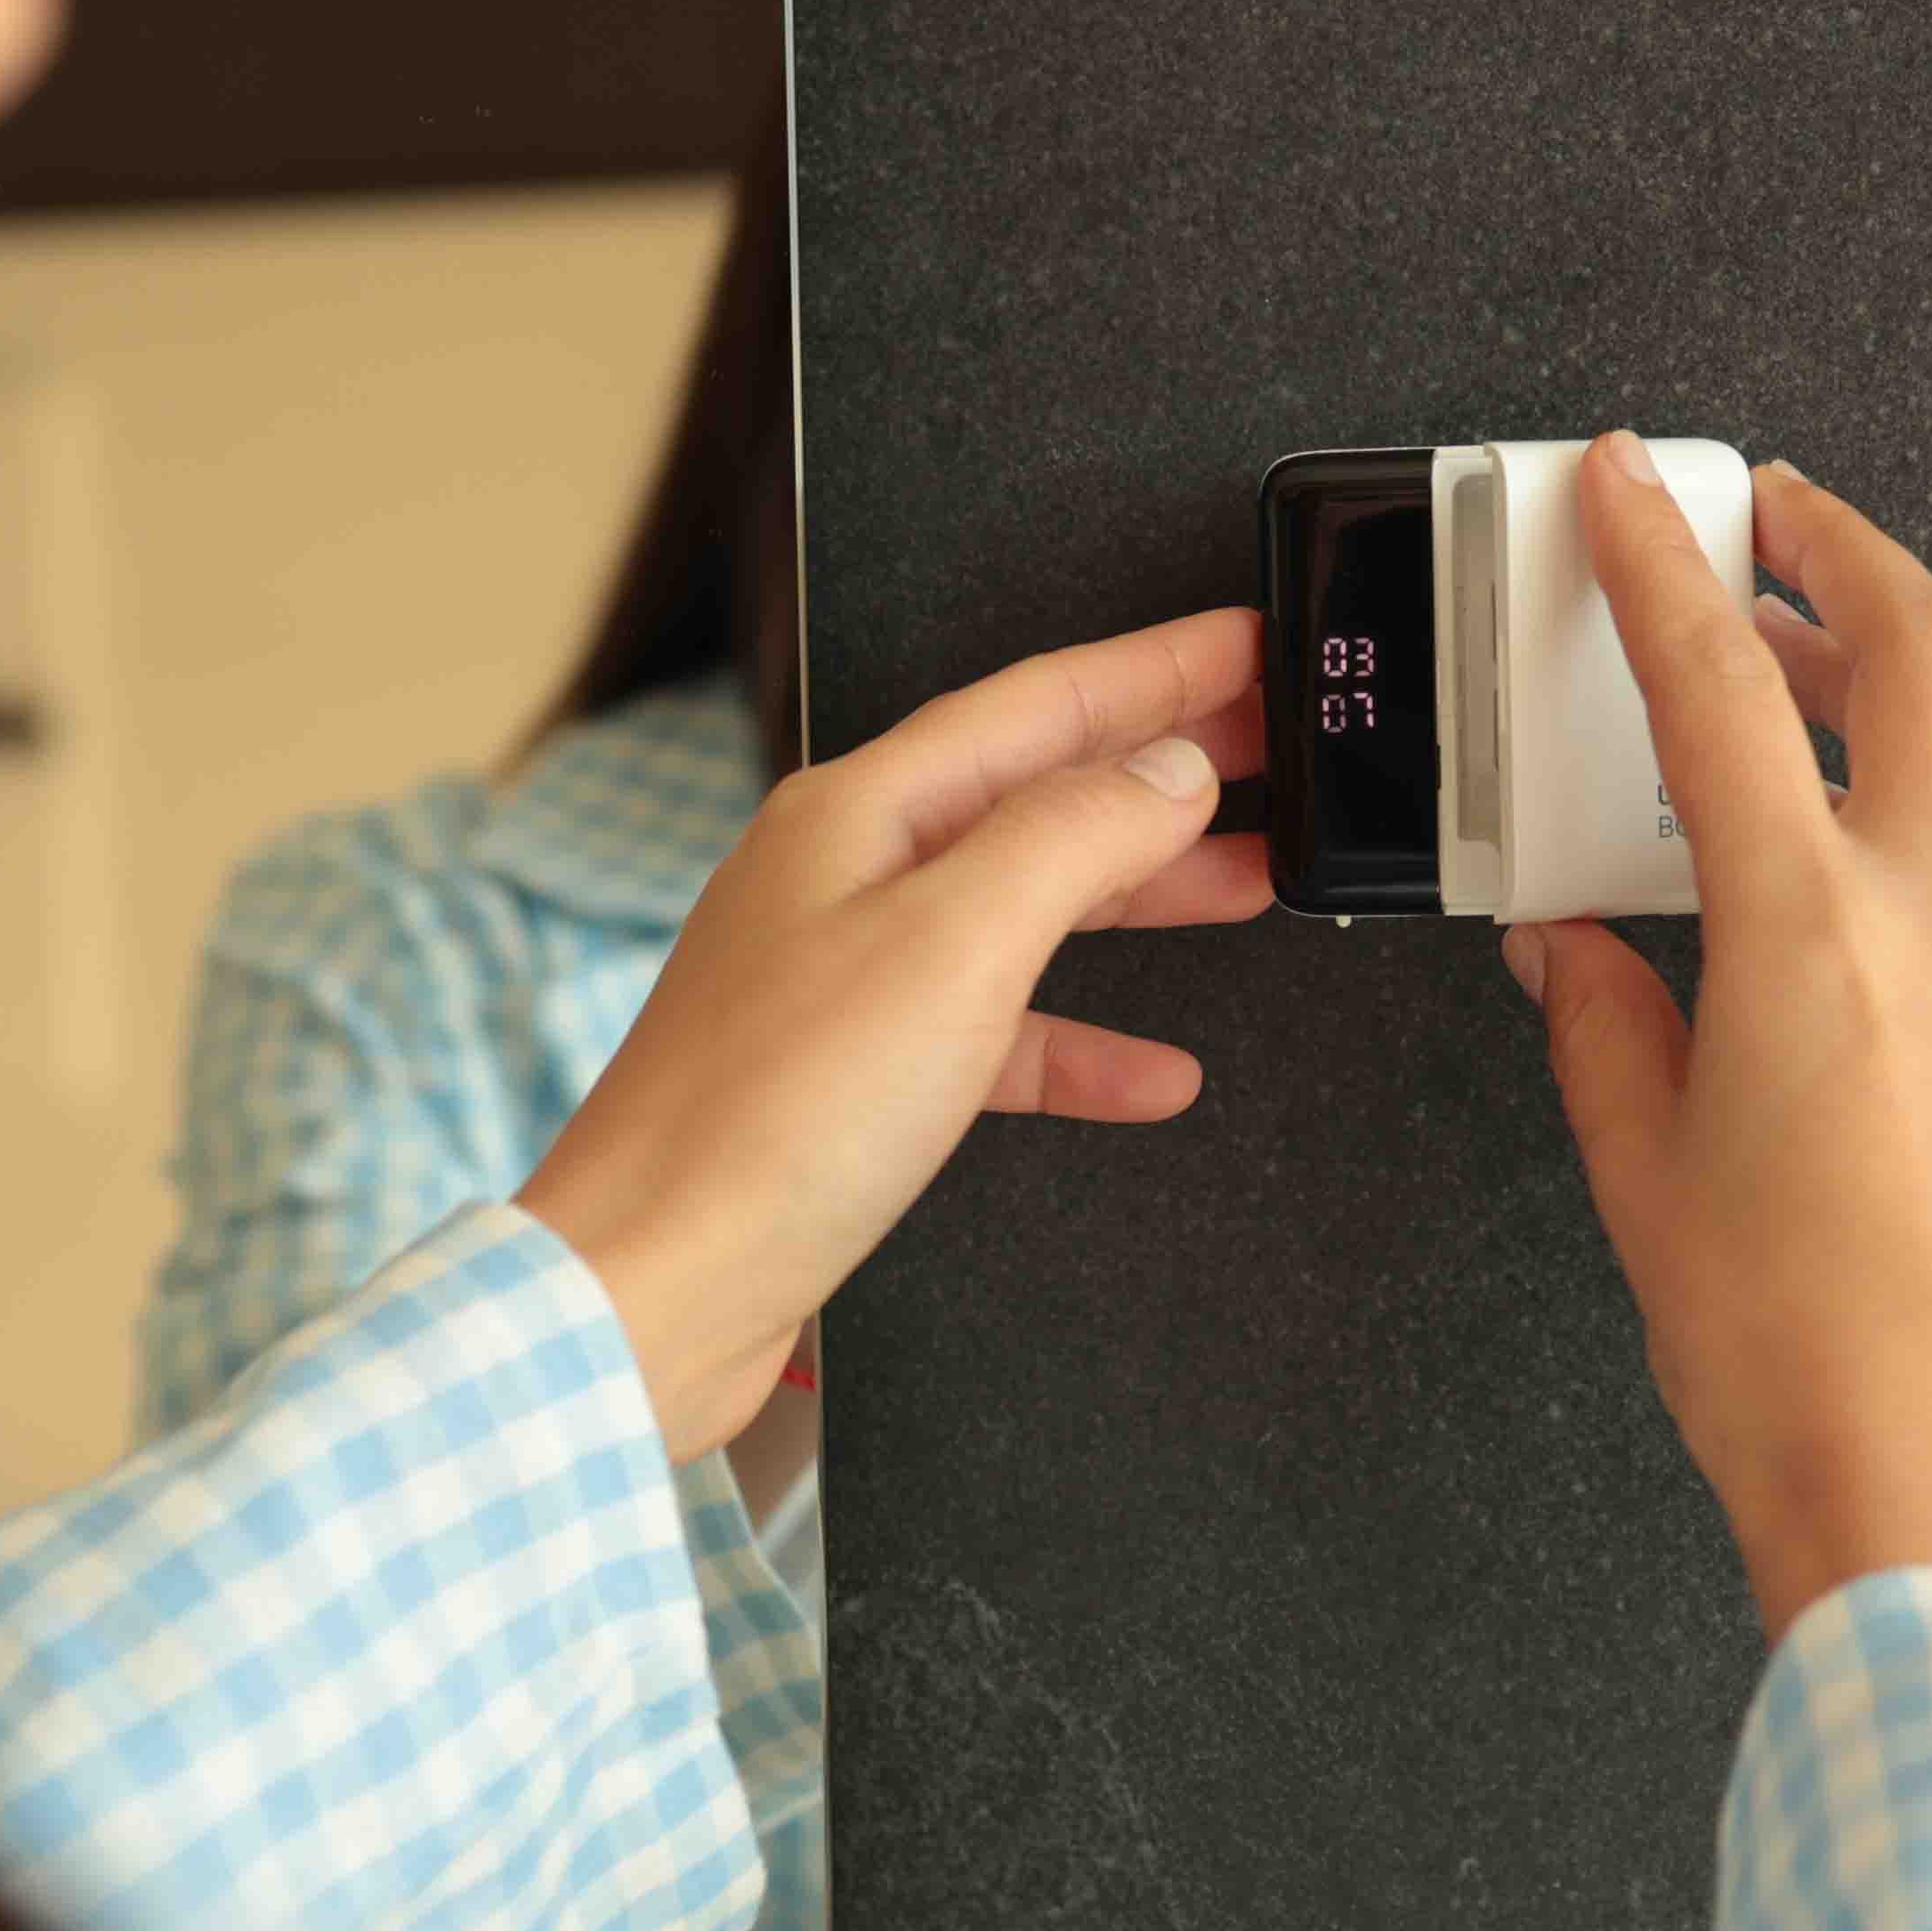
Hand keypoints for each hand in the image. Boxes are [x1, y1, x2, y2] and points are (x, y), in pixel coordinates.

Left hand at [520, 612, 1272, 1460]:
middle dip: (1162, 768)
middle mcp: (842, 879)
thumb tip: (1164, 770)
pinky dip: (1080, 1044)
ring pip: (1023, 906)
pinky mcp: (851, 1084)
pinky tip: (1152, 1075)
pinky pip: (993, 1035)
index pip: (1035, 704)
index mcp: (854, 814)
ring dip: (1142, 893)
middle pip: (1033, 792)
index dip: (1153, 669)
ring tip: (1253, 882)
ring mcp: (843, 980)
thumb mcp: (951, 944)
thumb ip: (1068, 839)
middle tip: (1277, 751)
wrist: (654, 1285)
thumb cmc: (763, 1118)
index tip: (1247, 645)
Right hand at [1509, 435, 1931, 1657]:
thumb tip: (1574, 951)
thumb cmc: (1804, 1372)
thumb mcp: (1647, 1179)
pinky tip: (1862, 854)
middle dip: (1844, 547)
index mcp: (1815, 940)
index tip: (1624, 484)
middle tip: (1765, 517)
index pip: (1722, 685)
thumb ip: (1605, 1027)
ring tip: (1808, 669)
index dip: (1658, 561)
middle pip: (1931, 650)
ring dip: (1902, 668)